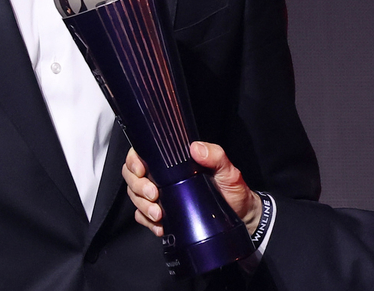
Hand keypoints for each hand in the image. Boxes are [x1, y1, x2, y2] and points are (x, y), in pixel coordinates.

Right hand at [123, 141, 264, 236]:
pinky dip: (147, 221)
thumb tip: (196, 148)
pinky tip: (160, 225)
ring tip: (158, 213)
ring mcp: (162, 196)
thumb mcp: (228, 171)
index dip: (134, 161)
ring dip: (142, 206)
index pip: (143, 154)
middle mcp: (164, 177)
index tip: (142, 170)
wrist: (240, 217)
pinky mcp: (164, 215)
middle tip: (154, 195)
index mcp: (174, 162)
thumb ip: (216, 156)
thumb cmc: (233, 191)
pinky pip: (143, 217)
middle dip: (138, 187)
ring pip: (136, 197)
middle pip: (133, 177)